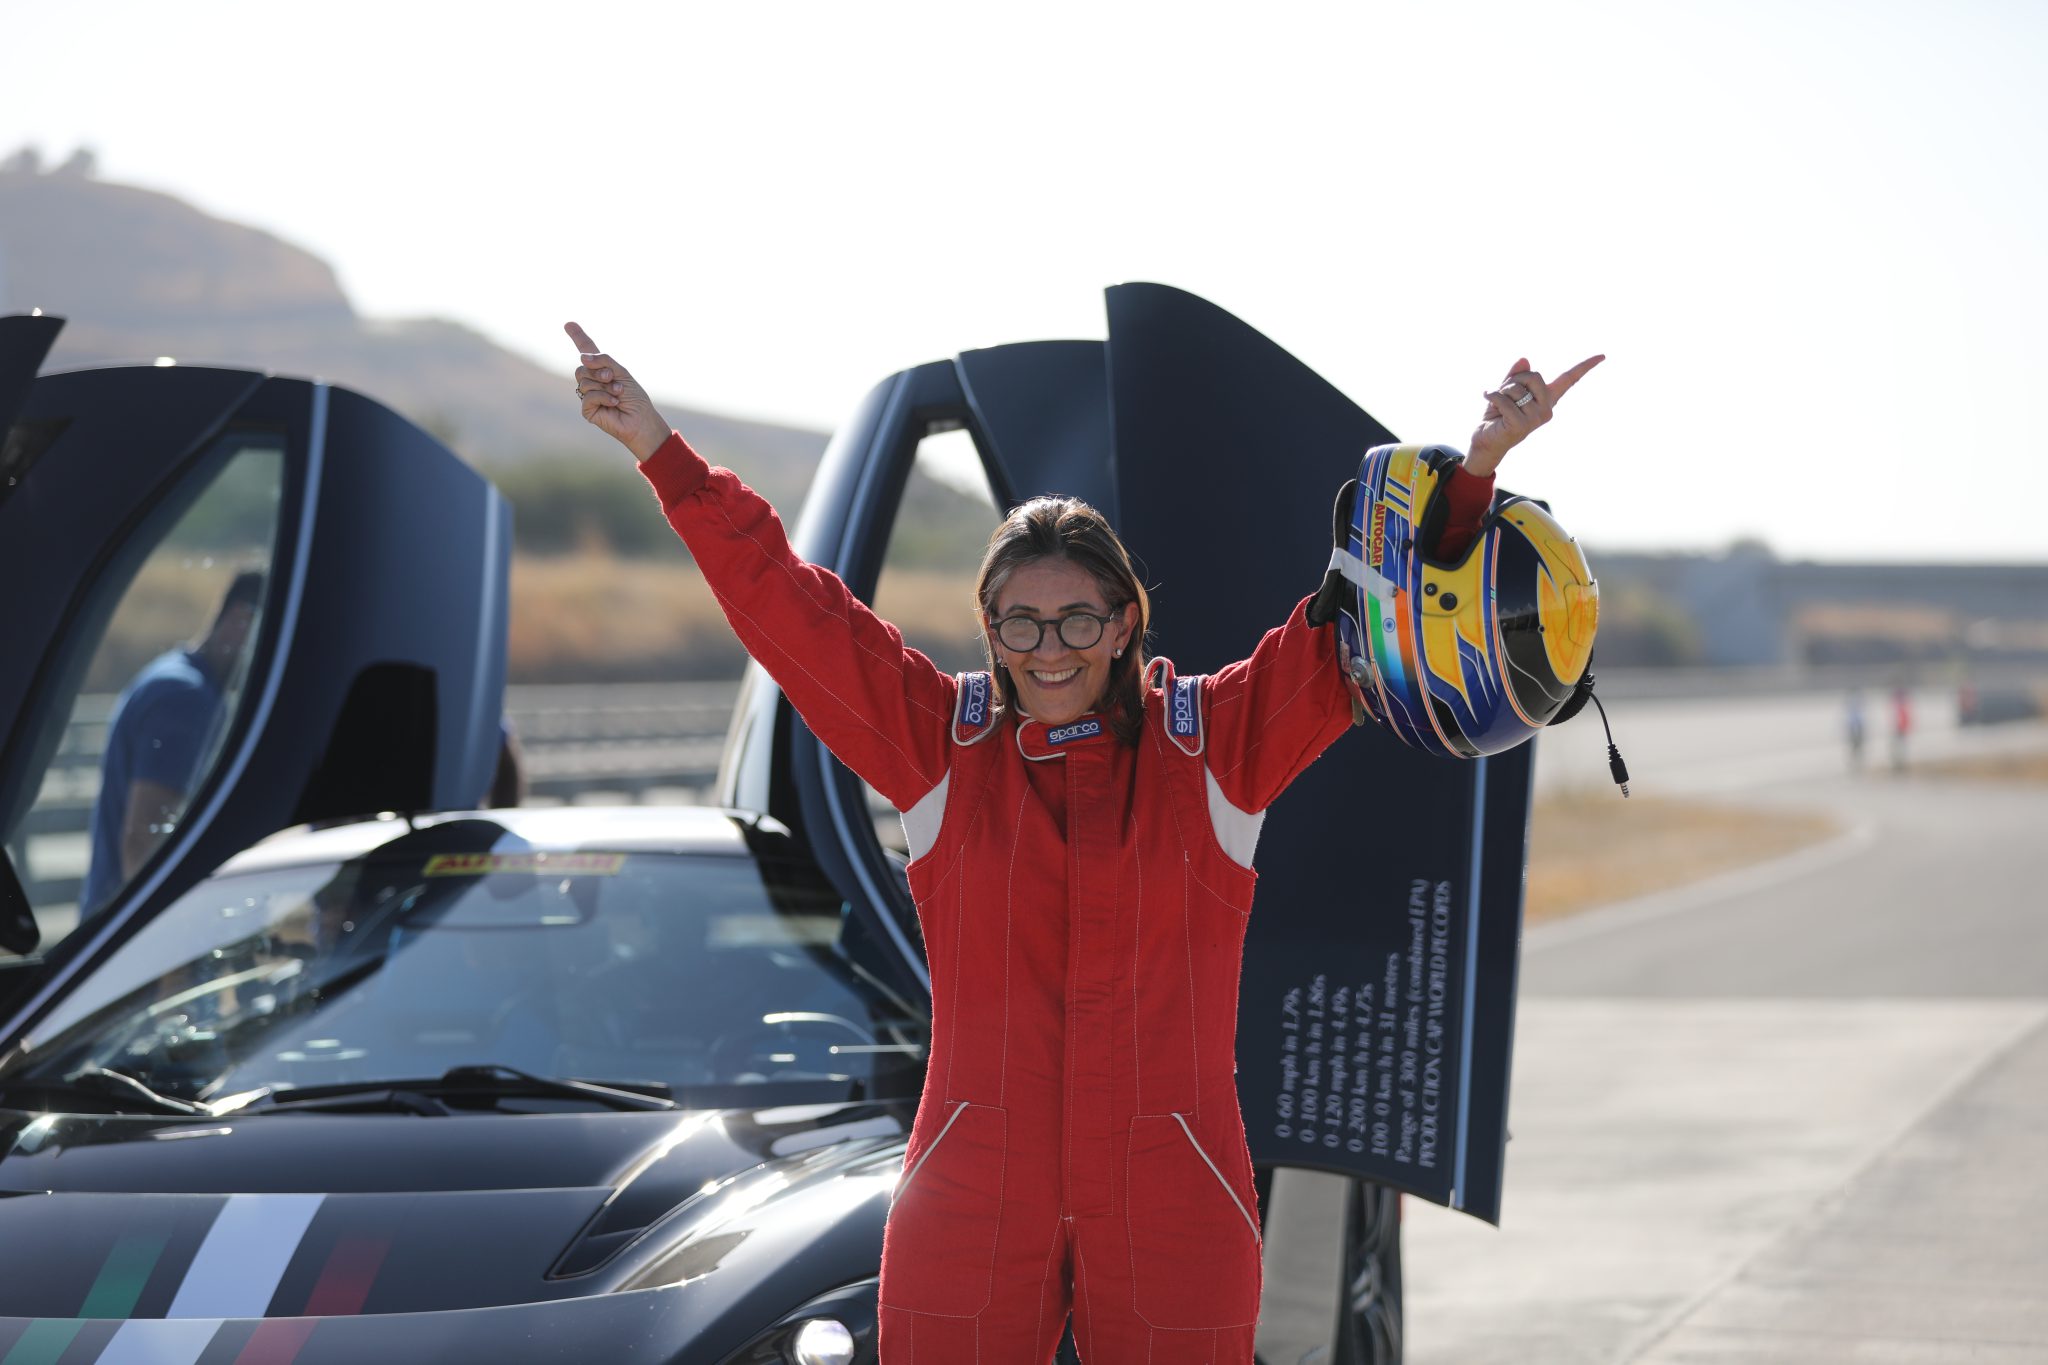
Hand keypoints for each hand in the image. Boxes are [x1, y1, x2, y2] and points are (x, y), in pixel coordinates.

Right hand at [566, 321, 671, 461]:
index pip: (587, 351)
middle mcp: (593, 382)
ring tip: (618, 394)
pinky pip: (588, 395)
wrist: (641, 419)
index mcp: (602, 370)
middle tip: (612, 378)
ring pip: (584, 381)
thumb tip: (583, 357)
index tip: (569, 323)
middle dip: (599, 371)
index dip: (578, 337)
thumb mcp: (622, 372)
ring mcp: (588, 395)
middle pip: (582, 367)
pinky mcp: (587, 410)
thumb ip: (604, 361)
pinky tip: (614, 403)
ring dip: (605, 386)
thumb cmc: (635, 398)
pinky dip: (603, 397)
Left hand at [1465, 354, 1602, 477]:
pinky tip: (1488, 403)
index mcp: (1547, 399)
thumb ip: (1516, 375)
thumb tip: (1525, 359)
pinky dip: (1491, 397)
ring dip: (1500, 392)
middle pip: (1534, 376)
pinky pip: (1504, 400)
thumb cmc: (1497, 415)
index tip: (1602, 356)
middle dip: (1513, 380)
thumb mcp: (1506, 390)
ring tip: (1497, 406)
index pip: (1570, 379)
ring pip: (1515, 388)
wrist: (1486, 440)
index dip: (1586, 366)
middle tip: (1503, 394)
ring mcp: (1536, 419)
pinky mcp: (1522, 425)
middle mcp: (1547, 409)